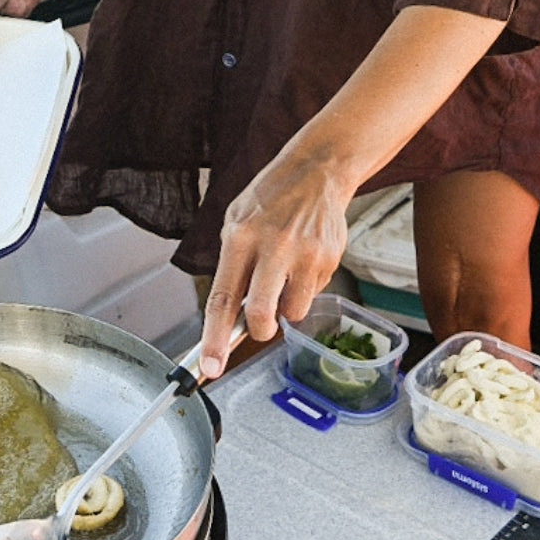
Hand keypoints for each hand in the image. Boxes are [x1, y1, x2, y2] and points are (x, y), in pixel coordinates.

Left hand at [198, 150, 352, 378]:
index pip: (222, 300)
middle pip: (260, 315)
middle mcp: (272, 247)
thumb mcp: (235, 223)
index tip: (210, 368)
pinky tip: (302, 262)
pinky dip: (304, 290)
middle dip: (257, 332)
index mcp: (239, 238)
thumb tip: (226, 318)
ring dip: (285, 307)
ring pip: (292, 312)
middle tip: (258, 325)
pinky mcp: (329, 260)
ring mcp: (305, 255)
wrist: (318, 171)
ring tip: (284, 276)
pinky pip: (312, 295)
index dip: (214, 340)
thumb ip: (230, 267)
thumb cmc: (270, 200)